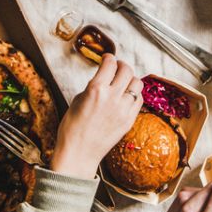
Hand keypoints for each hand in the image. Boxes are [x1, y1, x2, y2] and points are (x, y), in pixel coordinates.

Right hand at [50, 54, 143, 178]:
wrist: (78, 154)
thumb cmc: (72, 129)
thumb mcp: (77, 100)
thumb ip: (93, 87)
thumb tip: (102, 81)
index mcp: (96, 89)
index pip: (110, 64)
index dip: (109, 58)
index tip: (107, 58)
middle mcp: (113, 97)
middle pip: (127, 70)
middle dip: (121, 65)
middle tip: (117, 67)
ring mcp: (123, 109)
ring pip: (137, 83)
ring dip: (130, 79)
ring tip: (123, 82)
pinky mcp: (129, 120)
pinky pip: (139, 100)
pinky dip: (134, 95)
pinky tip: (127, 97)